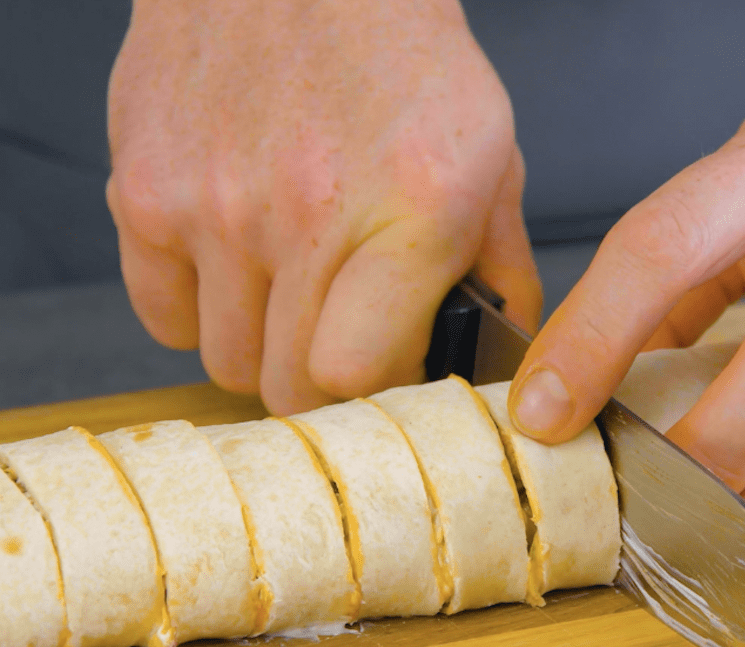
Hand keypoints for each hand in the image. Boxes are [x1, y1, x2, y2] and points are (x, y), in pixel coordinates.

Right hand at [108, 0, 539, 414]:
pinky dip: (201, 310)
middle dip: (324, 381)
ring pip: (226, 362)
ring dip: (264, 348)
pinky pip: (164, 316)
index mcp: (412, 209)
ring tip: (293, 293)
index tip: (391, 372)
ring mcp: (214, 206)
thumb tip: (497, 348)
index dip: (377, 390)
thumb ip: (501, 265)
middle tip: (343, 339)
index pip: (359, 374)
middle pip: (289, 387)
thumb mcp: (490, 155)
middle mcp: (307, 213)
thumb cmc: (399, 57)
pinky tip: (238, 267)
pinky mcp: (144, 192)